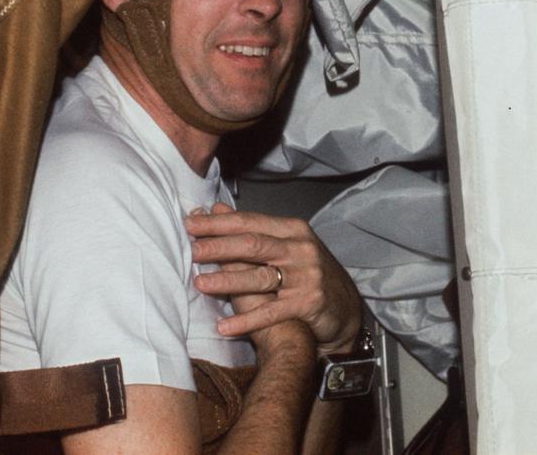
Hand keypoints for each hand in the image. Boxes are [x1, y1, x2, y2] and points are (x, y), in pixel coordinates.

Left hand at [185, 203, 361, 355]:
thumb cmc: (308, 273)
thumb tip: (215, 208)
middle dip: (219, 247)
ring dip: (227, 281)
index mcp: (292, 229)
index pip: (250, 222)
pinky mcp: (309, 303)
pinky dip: (246, 321)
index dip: (218, 223)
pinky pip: (271, 313)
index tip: (190, 224)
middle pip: (253, 245)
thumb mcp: (285, 244)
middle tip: (192, 251)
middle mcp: (301, 249)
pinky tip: (224, 327)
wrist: (345, 309)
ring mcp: (306, 276)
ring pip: (259, 278)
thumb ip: (251, 229)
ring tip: (201, 284)